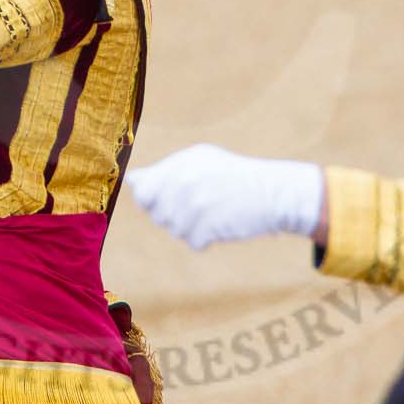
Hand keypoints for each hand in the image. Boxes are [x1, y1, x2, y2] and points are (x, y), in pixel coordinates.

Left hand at [128, 143, 324, 249]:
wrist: (272, 193)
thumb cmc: (233, 177)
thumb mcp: (200, 161)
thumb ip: (164, 171)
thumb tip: (131, 181)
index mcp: (180, 164)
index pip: (142, 191)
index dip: (151, 201)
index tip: (167, 201)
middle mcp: (183, 182)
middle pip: (157, 215)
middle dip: (174, 215)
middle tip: (201, 205)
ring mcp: (194, 206)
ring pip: (174, 230)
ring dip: (191, 227)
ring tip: (214, 213)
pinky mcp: (207, 227)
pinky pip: (193, 242)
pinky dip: (206, 239)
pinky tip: (221, 225)